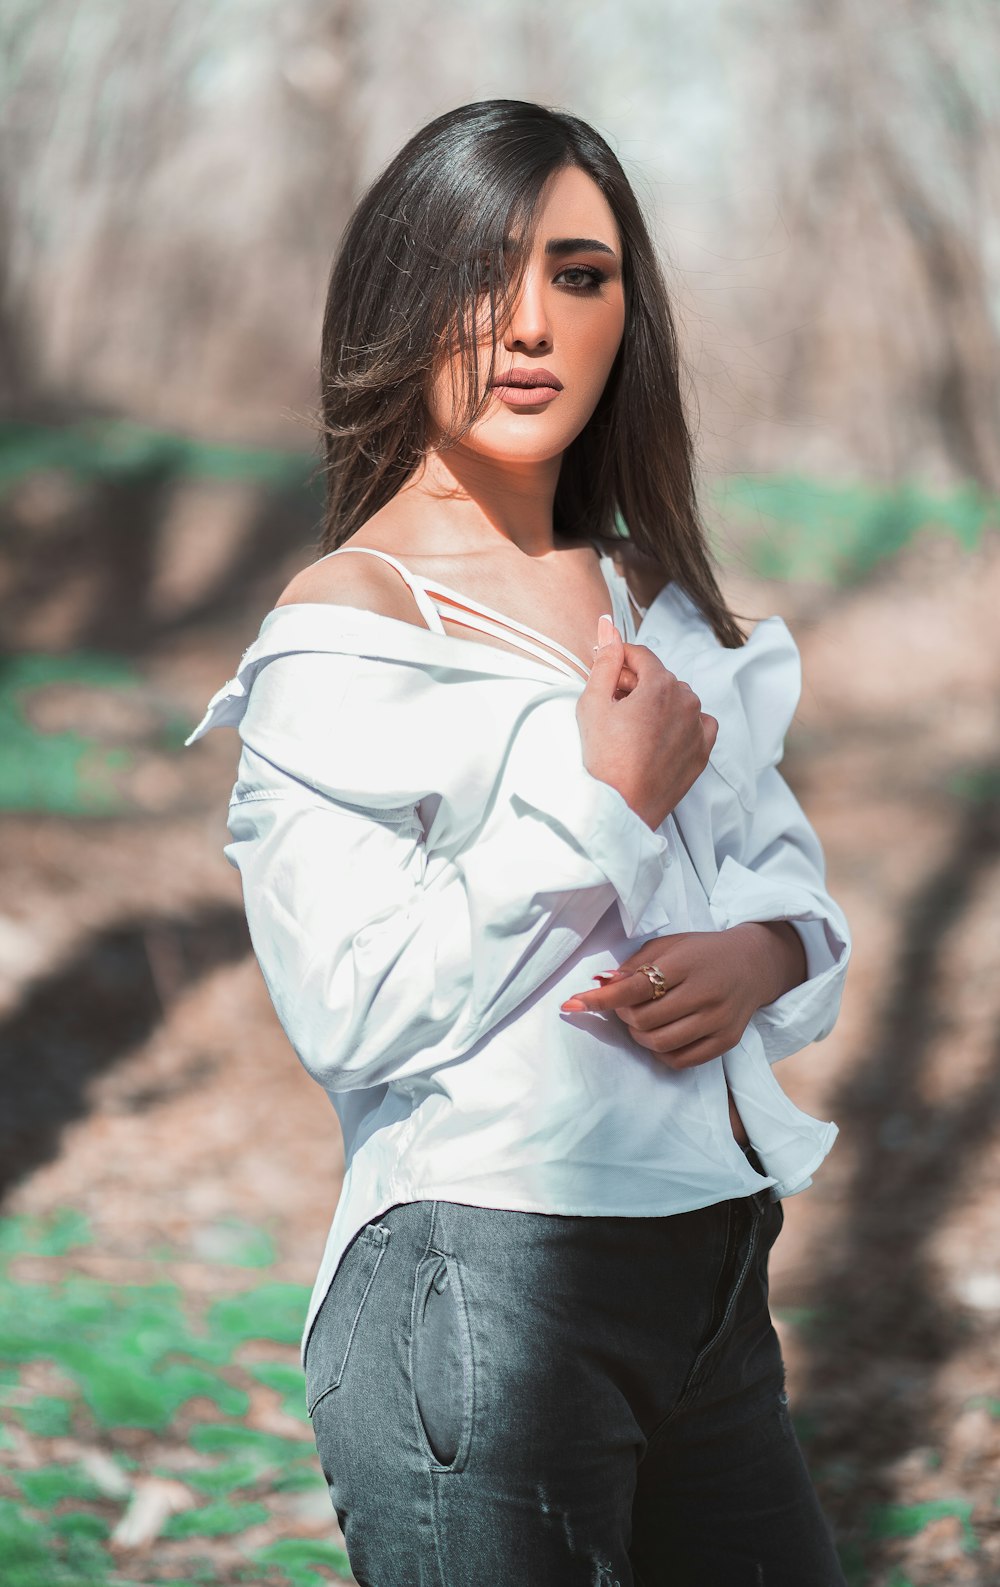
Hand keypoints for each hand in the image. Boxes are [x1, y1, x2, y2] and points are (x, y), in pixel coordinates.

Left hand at [559, 923, 806, 1069]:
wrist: (753, 964)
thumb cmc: (702, 952)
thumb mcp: (669, 945)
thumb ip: (634, 965)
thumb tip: (600, 985)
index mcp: (687, 964)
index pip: (635, 988)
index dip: (600, 999)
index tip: (571, 1005)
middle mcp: (705, 994)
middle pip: (643, 1021)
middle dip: (623, 1015)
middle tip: (626, 1004)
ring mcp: (717, 1021)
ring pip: (658, 1044)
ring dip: (639, 1035)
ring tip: (643, 1019)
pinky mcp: (725, 1042)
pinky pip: (679, 1061)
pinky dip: (660, 1052)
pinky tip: (662, 1034)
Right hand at [576, 616, 716, 831]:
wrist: (620, 808)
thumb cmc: (602, 758)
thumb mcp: (593, 703)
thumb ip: (605, 660)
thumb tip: (608, 625)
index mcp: (661, 685)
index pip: (640, 655)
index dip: (618, 664)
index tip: (605, 681)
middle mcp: (688, 701)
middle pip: (659, 677)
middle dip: (636, 685)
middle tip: (612, 711)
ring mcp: (699, 727)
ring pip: (677, 699)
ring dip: (656, 705)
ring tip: (631, 730)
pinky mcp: (702, 751)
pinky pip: (696, 723)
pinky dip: (679, 724)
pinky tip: (656, 739)